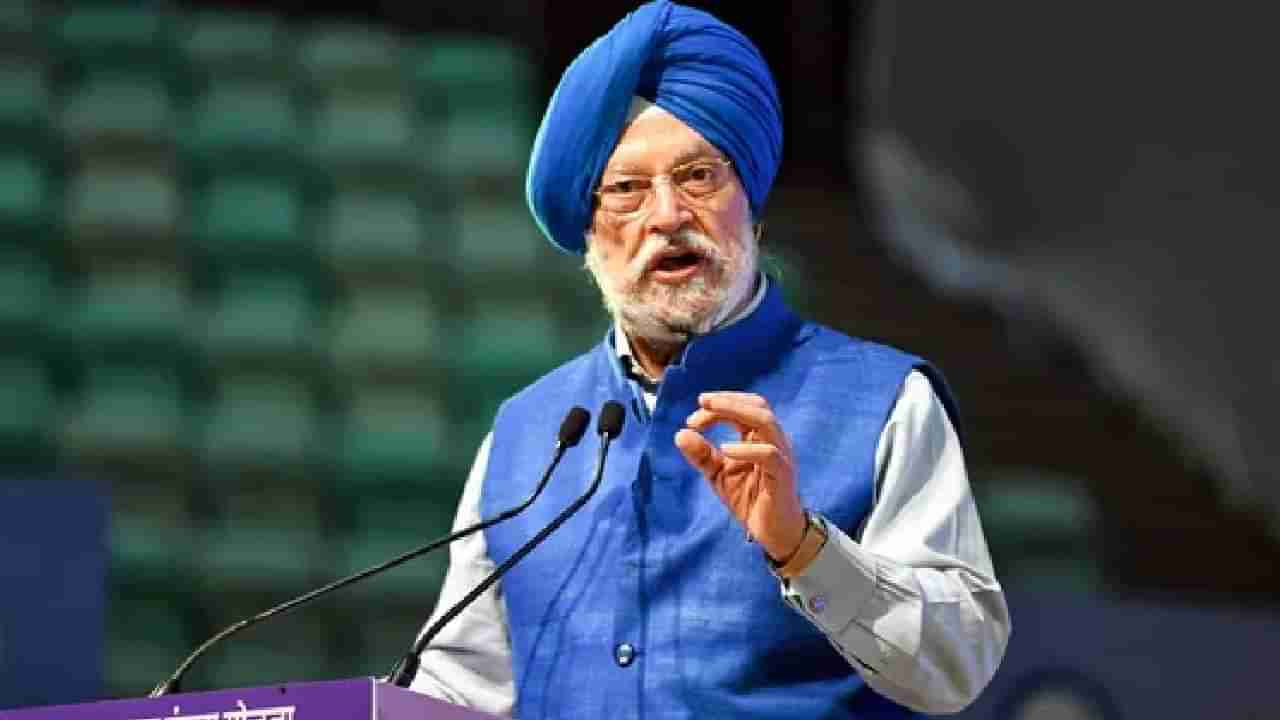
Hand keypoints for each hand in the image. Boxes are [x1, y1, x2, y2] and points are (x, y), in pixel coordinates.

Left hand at [674, 392, 806, 563]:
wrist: (772, 532)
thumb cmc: (749, 498)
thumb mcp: (718, 474)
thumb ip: (702, 455)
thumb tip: (680, 433)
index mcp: (760, 437)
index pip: (744, 407)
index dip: (719, 406)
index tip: (692, 419)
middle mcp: (774, 440)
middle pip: (758, 405)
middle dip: (728, 400)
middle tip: (702, 402)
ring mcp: (781, 456)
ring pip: (766, 421)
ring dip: (736, 411)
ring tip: (710, 412)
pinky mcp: (783, 475)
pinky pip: (769, 454)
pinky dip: (746, 449)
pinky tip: (724, 450)